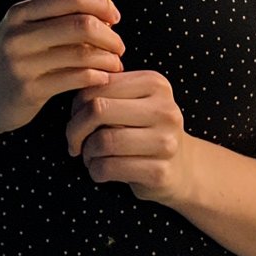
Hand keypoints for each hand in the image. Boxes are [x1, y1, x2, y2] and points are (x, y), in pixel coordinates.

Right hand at [0, 0, 124, 139]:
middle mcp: (18, 33)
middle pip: (80, 23)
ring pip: (81, 53)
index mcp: (20, 12)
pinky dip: (96, 76)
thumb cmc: (8, 60)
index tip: (114, 15)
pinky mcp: (28, 90)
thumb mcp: (19, 29)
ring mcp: (22, 63)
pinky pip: (74, 78)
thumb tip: (99, 6)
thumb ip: (50, 15)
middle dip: (109, 34)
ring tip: (115, 63)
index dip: (100, 3)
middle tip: (118, 45)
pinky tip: (102, 78)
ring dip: (107, 58)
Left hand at [65, 70, 191, 204]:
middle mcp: (164, 109)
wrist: (182, 168)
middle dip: (75, 128)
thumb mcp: (133, 101)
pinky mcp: (159, 172)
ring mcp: (165, 142)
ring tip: (90, 156)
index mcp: (155, 83)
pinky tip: (100, 170)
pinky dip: (94, 170)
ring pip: (102, 141)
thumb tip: (73, 87)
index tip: (76, 118)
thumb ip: (108, 90)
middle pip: (98, 109)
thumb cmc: (145, 130)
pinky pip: (108, 168)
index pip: (100, 84)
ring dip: (86, 153)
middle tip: (74, 141)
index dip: (77, 103)